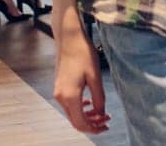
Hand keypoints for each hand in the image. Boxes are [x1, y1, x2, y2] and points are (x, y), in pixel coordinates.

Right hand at [53, 13, 109, 134]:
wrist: (69, 38)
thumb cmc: (83, 53)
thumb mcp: (95, 77)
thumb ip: (99, 98)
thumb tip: (102, 114)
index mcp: (70, 96)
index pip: (81, 123)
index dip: (94, 129)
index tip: (106, 127)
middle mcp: (61, 97)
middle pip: (75, 121)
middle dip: (92, 123)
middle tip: (107, 120)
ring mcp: (58, 92)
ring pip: (72, 113)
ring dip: (87, 116)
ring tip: (101, 112)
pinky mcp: (59, 87)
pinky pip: (69, 105)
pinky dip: (80, 108)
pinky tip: (89, 103)